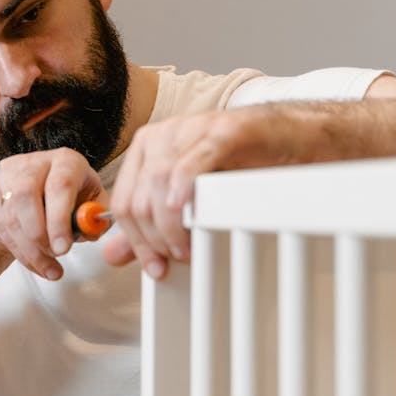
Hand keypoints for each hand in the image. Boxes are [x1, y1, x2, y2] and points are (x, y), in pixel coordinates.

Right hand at [0, 147, 103, 280]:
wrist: (44, 196)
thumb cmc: (74, 199)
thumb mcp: (94, 205)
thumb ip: (96, 219)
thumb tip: (89, 230)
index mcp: (66, 161)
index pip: (59, 186)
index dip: (59, 220)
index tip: (63, 249)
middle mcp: (35, 162)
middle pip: (26, 196)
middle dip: (39, 235)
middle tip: (54, 255)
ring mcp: (10, 174)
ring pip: (10, 215)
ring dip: (29, 248)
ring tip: (49, 266)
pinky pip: (0, 225)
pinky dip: (19, 250)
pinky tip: (34, 261)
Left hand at [104, 106, 297, 277]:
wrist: (282, 138)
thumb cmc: (238, 165)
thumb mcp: (188, 198)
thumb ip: (150, 225)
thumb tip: (112, 254)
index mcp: (145, 150)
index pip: (123, 202)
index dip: (135, 241)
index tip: (155, 266)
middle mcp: (161, 136)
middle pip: (139, 197)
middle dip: (153, 238)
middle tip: (175, 259)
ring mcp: (189, 130)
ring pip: (159, 183)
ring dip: (170, 225)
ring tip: (186, 247)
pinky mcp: (221, 131)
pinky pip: (192, 162)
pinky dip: (183, 190)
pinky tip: (185, 210)